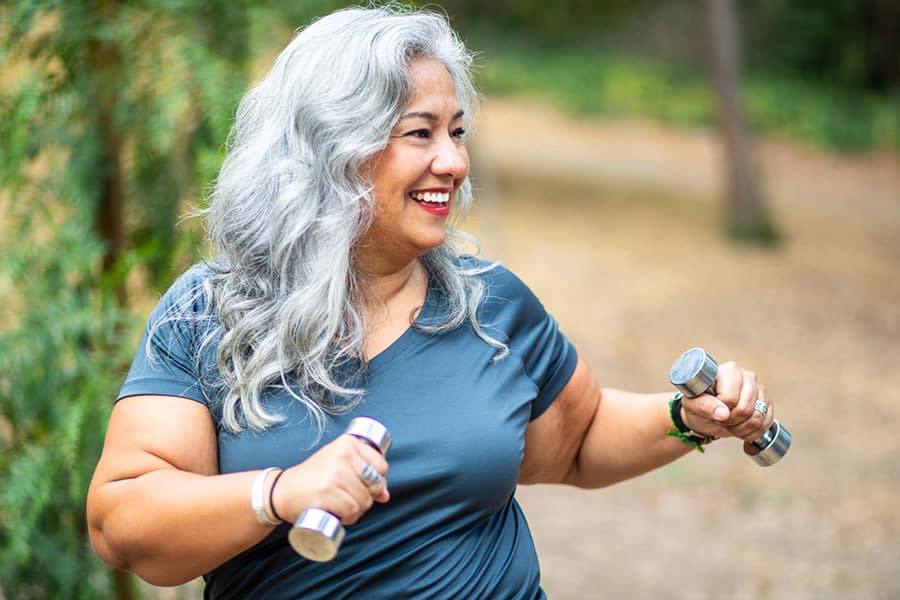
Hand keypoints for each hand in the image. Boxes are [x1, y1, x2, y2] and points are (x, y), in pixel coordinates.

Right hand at [271, 434, 389, 525]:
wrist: (282, 491)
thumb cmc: (313, 479)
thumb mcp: (338, 464)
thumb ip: (363, 473)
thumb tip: (385, 495)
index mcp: (348, 443)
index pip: (381, 466)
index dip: (378, 482)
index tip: (365, 487)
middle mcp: (343, 454)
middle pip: (374, 485)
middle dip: (368, 499)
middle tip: (351, 501)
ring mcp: (334, 472)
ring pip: (364, 500)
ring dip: (357, 511)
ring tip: (343, 508)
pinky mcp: (327, 491)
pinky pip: (352, 510)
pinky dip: (349, 517)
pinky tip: (340, 515)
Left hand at [680, 361, 774, 445]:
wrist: (705, 415)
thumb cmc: (696, 405)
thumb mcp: (691, 405)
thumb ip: (703, 406)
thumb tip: (723, 413)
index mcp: (728, 370)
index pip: (730, 398)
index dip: (720, 410)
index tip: (711, 410)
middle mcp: (747, 376)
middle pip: (745, 409)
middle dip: (730, 421)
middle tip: (720, 419)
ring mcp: (759, 389)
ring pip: (758, 417)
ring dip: (741, 429)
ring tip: (729, 423)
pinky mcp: (767, 403)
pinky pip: (766, 423)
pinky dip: (752, 432)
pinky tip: (741, 428)